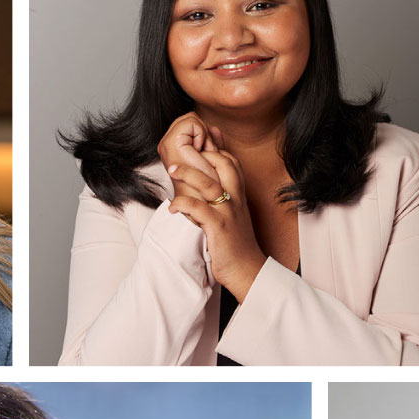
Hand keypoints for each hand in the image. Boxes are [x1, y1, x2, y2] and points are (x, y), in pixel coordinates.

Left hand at [159, 113, 263, 301]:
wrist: (247, 270)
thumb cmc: (236, 243)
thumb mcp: (233, 215)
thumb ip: (224, 197)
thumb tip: (210, 187)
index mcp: (239, 195)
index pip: (230, 162)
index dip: (214, 150)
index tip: (198, 147)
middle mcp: (236, 200)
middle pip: (224, 165)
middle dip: (203, 154)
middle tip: (182, 151)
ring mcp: (227, 212)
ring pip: (209, 183)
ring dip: (188, 173)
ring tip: (171, 169)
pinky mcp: (218, 227)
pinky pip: (199, 209)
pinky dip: (183, 204)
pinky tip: (173, 207)